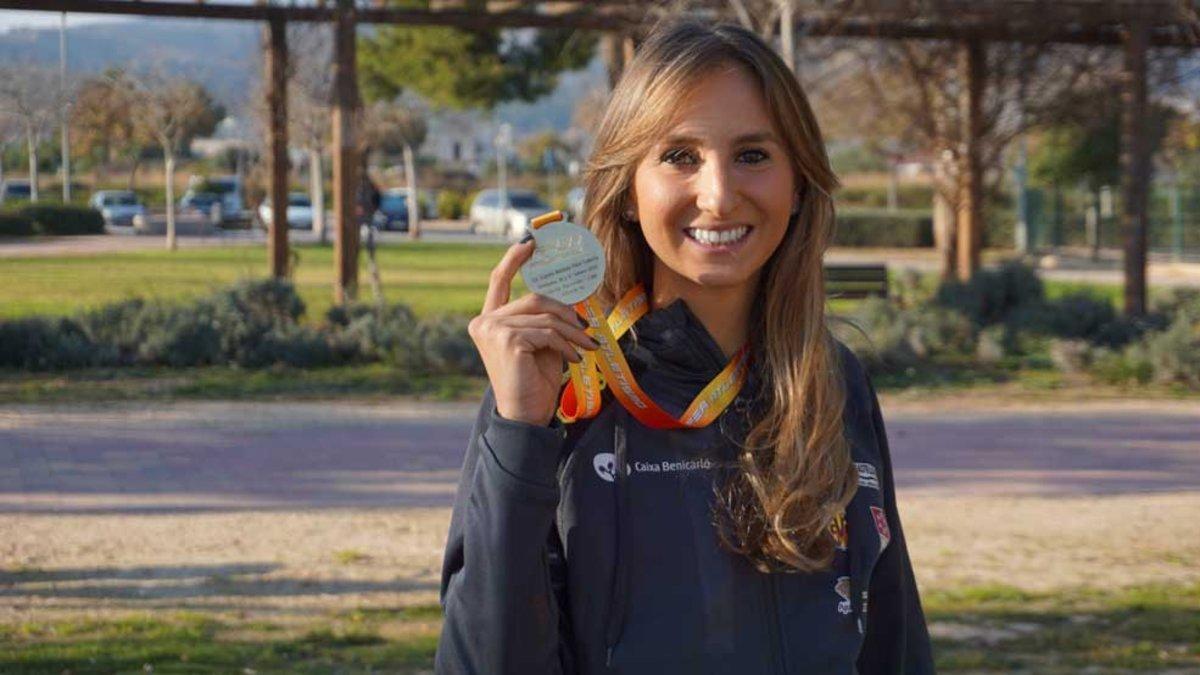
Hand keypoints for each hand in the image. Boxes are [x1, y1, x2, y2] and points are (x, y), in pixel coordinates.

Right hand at [468, 240, 599, 425]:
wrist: (525, 415)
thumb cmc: (533, 382)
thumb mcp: (540, 344)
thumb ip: (545, 321)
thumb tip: (571, 302)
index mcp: (489, 320)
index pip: (499, 281)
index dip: (515, 259)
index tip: (531, 242)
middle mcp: (485, 322)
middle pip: (535, 299)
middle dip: (566, 314)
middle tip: (587, 330)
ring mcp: (493, 330)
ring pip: (545, 317)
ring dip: (572, 333)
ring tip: (586, 347)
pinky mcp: (507, 340)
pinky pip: (547, 333)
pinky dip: (566, 345)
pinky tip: (574, 359)